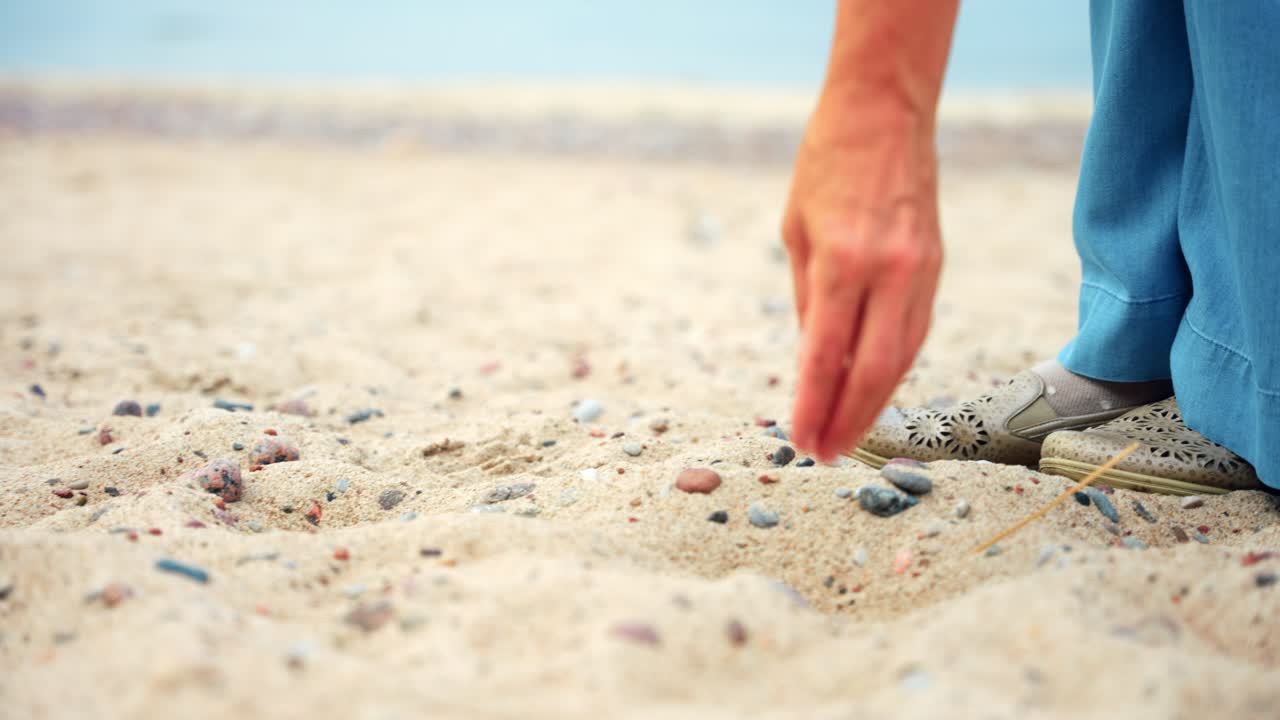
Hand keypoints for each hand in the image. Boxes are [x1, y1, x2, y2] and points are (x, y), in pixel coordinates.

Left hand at [783, 112, 942, 461]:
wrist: (886, 112)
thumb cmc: (826, 166)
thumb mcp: (796, 231)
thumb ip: (806, 300)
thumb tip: (814, 360)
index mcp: (842, 261)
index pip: (826, 355)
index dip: (814, 405)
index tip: (801, 439)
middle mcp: (889, 272)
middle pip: (876, 371)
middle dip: (850, 420)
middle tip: (827, 454)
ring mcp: (921, 271)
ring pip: (904, 358)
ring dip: (876, 403)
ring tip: (850, 436)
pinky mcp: (937, 268)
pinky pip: (916, 332)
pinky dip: (895, 368)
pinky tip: (874, 390)